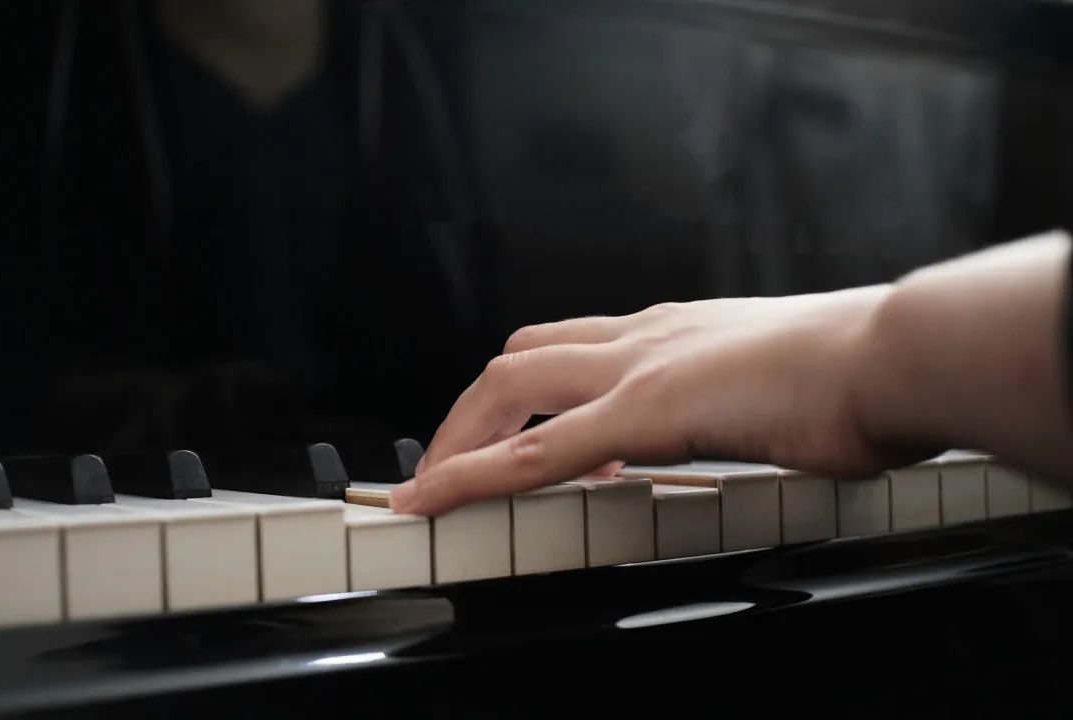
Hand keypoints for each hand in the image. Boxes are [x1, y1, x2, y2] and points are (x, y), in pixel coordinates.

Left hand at [389, 285, 933, 515]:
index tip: (506, 428)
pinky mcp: (645, 412)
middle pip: (522, 357)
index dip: (526, 387)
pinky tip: (436, 498)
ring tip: (429, 486)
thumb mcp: (785, 379)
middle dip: (472, 411)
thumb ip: (749, 396)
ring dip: (459, 436)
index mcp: (678, 329)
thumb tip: (762, 422)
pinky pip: (535, 448)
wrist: (898, 354)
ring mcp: (639, 368)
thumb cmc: (862, 371)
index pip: (573, 346)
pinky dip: (474, 473)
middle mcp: (646, 336)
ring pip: (510, 387)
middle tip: (446, 461)